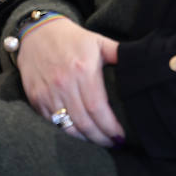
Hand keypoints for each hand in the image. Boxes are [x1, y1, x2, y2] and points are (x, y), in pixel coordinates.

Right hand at [17, 17, 124, 146]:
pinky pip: (52, 122)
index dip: (110, 127)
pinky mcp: (36, 98)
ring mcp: (48, 92)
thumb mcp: (98, 40)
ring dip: (84, 139)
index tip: (120, 136)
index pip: (98, 109)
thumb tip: (139, 61)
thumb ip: (118, 53)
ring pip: (68, 127)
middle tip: (111, 143)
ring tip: (96, 140)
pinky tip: (77, 132)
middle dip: (100, 138)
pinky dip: (66, 131)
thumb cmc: (72, 38)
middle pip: (85, 123)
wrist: (37, 32)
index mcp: (83, 70)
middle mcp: (64, 83)